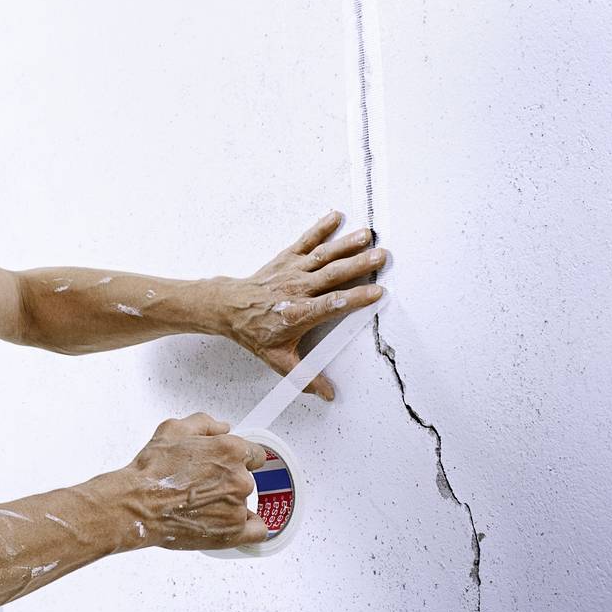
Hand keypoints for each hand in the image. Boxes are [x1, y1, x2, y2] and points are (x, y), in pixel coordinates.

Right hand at [117, 413, 270, 550]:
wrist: (137, 505)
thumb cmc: (151, 472)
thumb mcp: (174, 429)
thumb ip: (205, 423)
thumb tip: (222, 427)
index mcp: (231, 451)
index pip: (254, 454)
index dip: (240, 458)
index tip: (230, 464)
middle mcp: (239, 479)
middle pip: (247, 478)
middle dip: (228, 480)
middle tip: (204, 485)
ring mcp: (237, 507)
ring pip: (245, 503)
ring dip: (229, 503)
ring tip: (202, 504)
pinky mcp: (231, 531)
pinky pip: (256, 531)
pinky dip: (249, 527)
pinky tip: (234, 523)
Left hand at [223, 210, 388, 400]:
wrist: (229, 307)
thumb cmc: (255, 332)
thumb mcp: (278, 360)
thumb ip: (304, 377)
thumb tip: (328, 395)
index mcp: (299, 313)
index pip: (331, 305)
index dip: (354, 299)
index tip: (376, 294)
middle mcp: (298, 289)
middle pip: (333, 275)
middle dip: (358, 265)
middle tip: (382, 257)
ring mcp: (292, 270)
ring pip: (323, 256)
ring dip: (346, 244)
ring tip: (367, 235)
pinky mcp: (287, 258)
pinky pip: (306, 241)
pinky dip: (321, 228)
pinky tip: (336, 216)